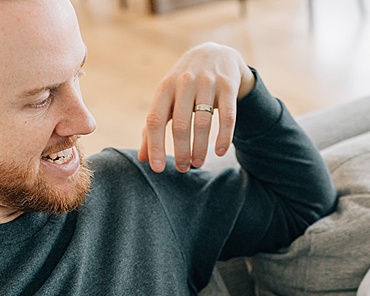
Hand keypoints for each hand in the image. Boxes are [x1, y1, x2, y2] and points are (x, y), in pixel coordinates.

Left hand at [138, 42, 255, 172]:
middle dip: (181, 151)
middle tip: (182, 168)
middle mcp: (184, 83)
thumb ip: (153, 127)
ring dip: (200, 148)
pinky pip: (227, 116)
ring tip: (197, 164)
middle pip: (180, 125)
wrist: (216, 54)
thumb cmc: (185, 85)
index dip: (155, 146)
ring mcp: (207, 83)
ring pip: (203, 122)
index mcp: (165, 87)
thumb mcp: (166, 99)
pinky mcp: (227, 86)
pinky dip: (224, 137)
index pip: (155, 120)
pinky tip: (220, 152)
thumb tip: (142, 158)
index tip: (157, 168)